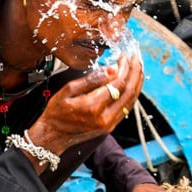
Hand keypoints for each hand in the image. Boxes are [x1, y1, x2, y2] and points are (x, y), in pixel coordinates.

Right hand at [28, 54, 142, 155]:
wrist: (53, 135)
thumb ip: (91, 79)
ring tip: (138, 66)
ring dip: (137, 82)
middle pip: (129, 91)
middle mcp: (105, 117)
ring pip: (132, 100)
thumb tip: (111, 69)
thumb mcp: (68, 90)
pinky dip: (133, 93)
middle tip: (136, 57)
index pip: (118, 83)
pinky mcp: (111, 126)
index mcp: (93, 106)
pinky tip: (133, 82)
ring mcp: (110, 124)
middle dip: (135, 72)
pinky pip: (127, 107)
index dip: (124, 67)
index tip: (124, 56)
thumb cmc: (57, 112)